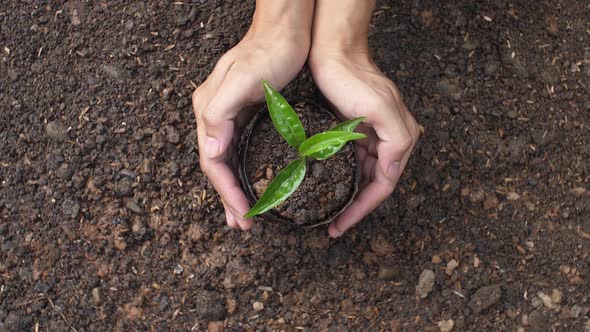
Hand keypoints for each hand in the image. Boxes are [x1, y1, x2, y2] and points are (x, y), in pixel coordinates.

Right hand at [192, 2, 312, 229]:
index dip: (225, 190)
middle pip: (217, 165)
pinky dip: (244, 171)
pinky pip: (241, 149)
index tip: (242, 214)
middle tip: (241, 224)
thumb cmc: (268, 51)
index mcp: (209, 110)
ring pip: (228, 160)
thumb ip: (220, 113)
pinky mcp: (247, 113)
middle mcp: (215, 115)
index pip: (213, 161)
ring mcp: (230, 114)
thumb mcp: (242, 79)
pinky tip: (253, 181)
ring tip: (244, 213)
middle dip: (228, 196)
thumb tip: (211, 150)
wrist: (287, 29)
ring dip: (234, 188)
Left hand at [309, 50, 419, 237]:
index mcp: (399, 139)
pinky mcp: (354, 131)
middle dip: (355, 208)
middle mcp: (388, 141)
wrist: (333, 52)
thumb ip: (396, 140)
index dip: (362, 209)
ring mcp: (371, 136)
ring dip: (348, 195)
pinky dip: (341, 177)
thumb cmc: (353, 77)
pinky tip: (326, 186)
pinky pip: (351, 162)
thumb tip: (392, 172)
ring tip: (330, 214)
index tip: (341, 226)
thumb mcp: (379, 107)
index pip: (383, 186)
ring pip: (362, 176)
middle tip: (334, 226)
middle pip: (374, 185)